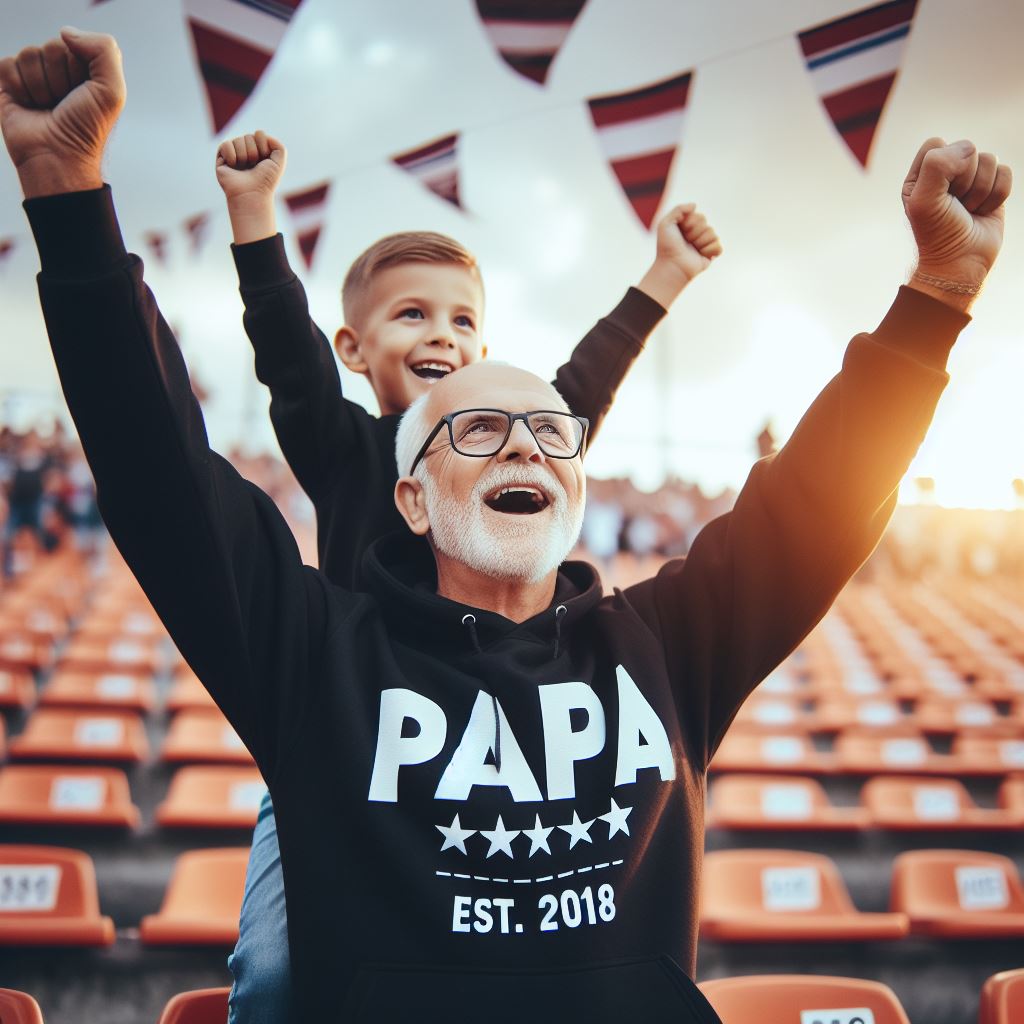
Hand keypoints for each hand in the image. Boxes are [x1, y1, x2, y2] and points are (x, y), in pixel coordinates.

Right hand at [0, 28, 124, 196]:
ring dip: (39, 85)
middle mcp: (61, 71)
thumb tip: (66, 32)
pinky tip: (28, 106)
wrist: (57, 157)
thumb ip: (104, 50)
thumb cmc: (86, 129)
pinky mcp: (10, 84)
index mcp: (86, 70)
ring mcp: (35, 77)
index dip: (78, 69)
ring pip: (28, 55)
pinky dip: (17, 86)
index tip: (83, 95)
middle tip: (64, 103)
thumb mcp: (112, 91)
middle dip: (58, 77)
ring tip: (47, 108)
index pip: (74, 44)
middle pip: (50, 47)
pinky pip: (6, 65)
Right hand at [216, 130, 284, 243]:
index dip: (263, 147)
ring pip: (238, 140)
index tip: (264, 161)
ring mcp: (233, 153)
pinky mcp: (221, 157)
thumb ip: (278, 145)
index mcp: (258, 150)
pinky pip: (226, 145)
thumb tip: (260, 133)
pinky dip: (232, 156)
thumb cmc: (266, 181)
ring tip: (243, 168)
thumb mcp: (279, 163)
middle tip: (253, 167)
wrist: (252, 195)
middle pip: (249, 136)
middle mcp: (245, 150)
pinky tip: (233, 166)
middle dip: (253, 153)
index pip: (259, 134)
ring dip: (244, 156)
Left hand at [636, 204, 722, 309]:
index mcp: (689, 226)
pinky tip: (700, 255)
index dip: (690, 224)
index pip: (700, 217)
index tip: (681, 232)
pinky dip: (709, 250)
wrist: (671, 265)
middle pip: (706, 224)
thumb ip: (679, 209)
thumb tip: (695, 206)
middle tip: (685, 242)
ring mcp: (705, 244)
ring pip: (713, 234)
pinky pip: (719, 247)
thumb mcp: (666, 223)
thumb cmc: (667, 246)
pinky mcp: (711, 255)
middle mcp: (697, 234)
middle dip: (694, 233)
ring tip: (692, 250)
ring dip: (700, 242)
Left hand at [903, 137, 1010, 289]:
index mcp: (921, 173)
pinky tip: (983, 211)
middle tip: (955, 205)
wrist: (960, 263)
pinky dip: (997, 194)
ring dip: (981, 190)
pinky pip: (1006, 172)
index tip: (938, 192)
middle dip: (964, 180)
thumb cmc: (937, 233)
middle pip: (967, 149)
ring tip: (968, 210)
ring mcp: (971, 179)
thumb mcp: (923, 200)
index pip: (936, 143)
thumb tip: (969, 150)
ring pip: (990, 159)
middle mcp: (946, 173)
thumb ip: (937, 165)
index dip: (943, 164)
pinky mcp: (993, 188)